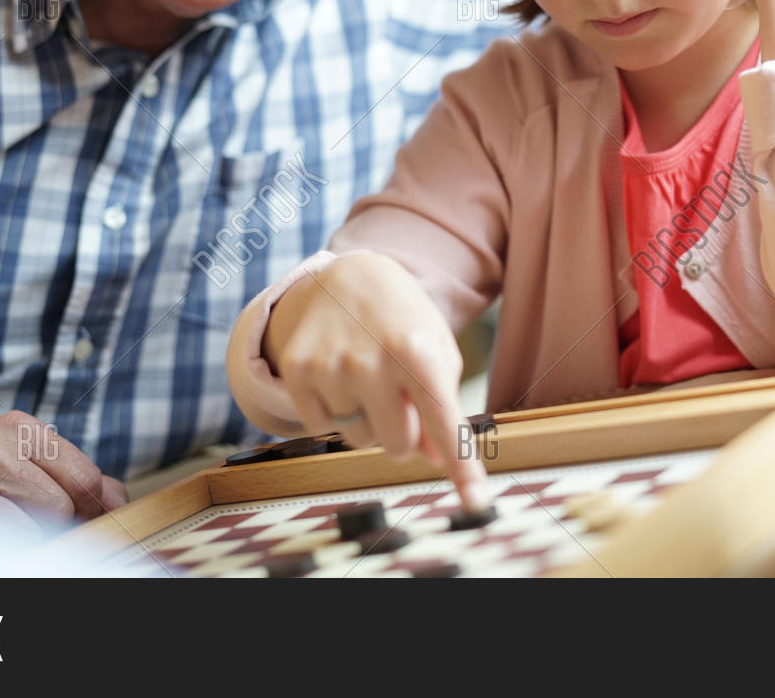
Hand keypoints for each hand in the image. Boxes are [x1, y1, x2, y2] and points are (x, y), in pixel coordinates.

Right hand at [0, 411, 127, 533]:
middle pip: (64, 502)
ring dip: (30, 536)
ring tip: (4, 525)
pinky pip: (5, 540)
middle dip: (60, 522)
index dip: (87, 508)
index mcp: (20, 427)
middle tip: (31, 523)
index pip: (87, 479)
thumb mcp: (41, 474)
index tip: (70, 515)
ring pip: (36, 524)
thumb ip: (89, 485)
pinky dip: (6, 546)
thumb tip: (117, 504)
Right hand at [263, 251, 493, 509]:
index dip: (461, 466)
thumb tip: (435, 460)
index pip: (442, 421)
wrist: (349, 275)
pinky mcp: (297, 371)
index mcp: (417, 350)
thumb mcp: (436, 348)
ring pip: (359, 439)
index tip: (477, 500)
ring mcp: (330, 366)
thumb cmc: (402, 318)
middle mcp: (371, 360)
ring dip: (369, 421)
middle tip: (400, 396)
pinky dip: (335, 411)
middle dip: (405, 433)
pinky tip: (340, 375)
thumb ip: (442, 406)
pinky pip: (322, 426)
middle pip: (398, 445)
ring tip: (368, 377)